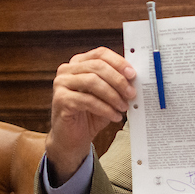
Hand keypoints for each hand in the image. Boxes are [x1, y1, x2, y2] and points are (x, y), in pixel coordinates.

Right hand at [45, 47, 135, 185]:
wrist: (71, 139)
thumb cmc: (89, 115)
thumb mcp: (106, 96)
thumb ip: (115, 84)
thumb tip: (134, 78)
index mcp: (78, 63)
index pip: (100, 54)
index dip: (118, 62)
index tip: (132, 74)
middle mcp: (67, 70)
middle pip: (97, 66)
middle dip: (118, 80)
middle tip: (131, 93)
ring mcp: (61, 84)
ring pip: (92, 81)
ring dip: (113, 95)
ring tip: (123, 107)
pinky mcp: (61, 100)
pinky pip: (87, 100)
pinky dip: (105, 109)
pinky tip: (114, 116)